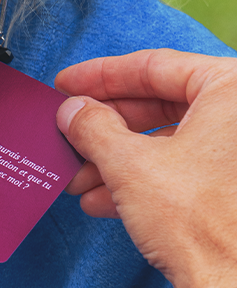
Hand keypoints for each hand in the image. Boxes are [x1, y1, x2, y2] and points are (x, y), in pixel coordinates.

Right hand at [56, 49, 236, 287]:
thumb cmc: (201, 221)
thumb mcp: (128, 163)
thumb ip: (92, 126)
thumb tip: (73, 110)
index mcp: (233, 90)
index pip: (155, 66)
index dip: (100, 76)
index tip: (67, 85)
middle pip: (162, 104)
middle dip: (107, 127)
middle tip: (68, 132)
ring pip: (171, 141)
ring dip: (118, 159)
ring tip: (78, 177)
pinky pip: (187, 169)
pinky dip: (144, 180)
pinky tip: (105, 200)